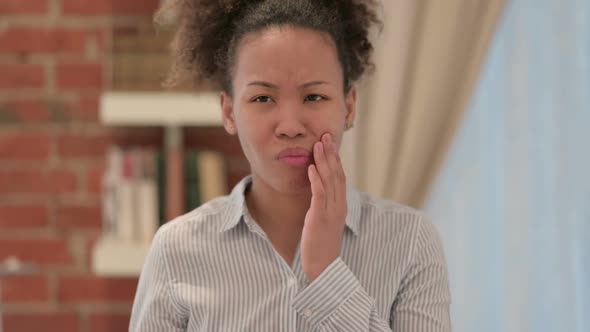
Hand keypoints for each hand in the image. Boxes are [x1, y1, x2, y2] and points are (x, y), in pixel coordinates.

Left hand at [301, 133, 347, 281]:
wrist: (323, 265)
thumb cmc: (321, 243)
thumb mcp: (324, 218)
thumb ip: (323, 203)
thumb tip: (317, 187)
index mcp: (341, 204)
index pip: (340, 176)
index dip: (335, 158)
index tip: (329, 142)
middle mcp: (339, 205)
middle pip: (337, 174)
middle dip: (331, 154)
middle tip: (325, 135)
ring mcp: (331, 211)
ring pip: (329, 181)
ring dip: (323, 161)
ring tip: (318, 145)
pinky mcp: (320, 218)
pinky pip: (319, 195)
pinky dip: (315, 179)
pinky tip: (310, 167)